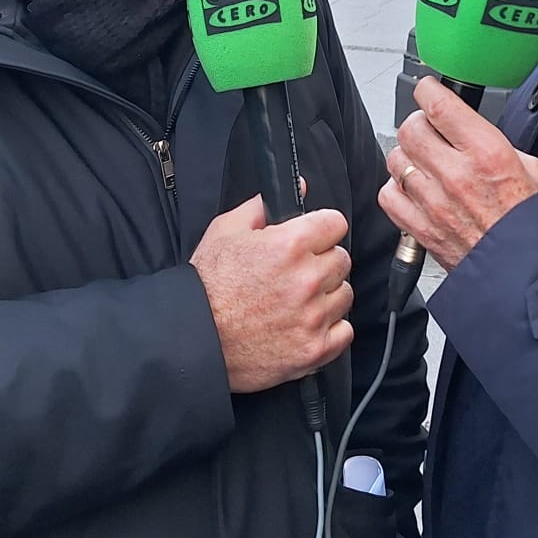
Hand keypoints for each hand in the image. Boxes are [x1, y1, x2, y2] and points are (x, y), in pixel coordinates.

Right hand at [190, 196, 352, 394]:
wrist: (193, 339)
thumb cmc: (207, 286)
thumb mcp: (226, 230)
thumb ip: (265, 205)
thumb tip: (300, 188)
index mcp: (290, 244)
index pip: (336, 224)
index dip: (321, 230)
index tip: (312, 240)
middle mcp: (307, 279)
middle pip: (342, 259)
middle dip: (321, 263)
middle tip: (295, 274)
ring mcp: (313, 316)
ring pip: (344, 295)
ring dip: (326, 296)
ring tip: (296, 301)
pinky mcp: (314, 349)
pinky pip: (344, 331)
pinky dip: (329, 329)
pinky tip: (304, 325)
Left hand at [382, 77, 537, 270]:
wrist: (530, 275)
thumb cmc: (535, 227)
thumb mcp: (531, 169)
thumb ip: (497, 145)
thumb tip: (474, 132)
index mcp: (486, 152)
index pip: (438, 105)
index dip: (428, 90)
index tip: (428, 90)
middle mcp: (456, 174)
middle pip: (411, 128)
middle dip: (420, 123)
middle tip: (432, 130)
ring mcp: (434, 202)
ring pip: (396, 158)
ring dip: (407, 155)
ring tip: (425, 163)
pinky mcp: (420, 229)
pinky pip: (388, 195)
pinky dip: (397, 189)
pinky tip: (414, 190)